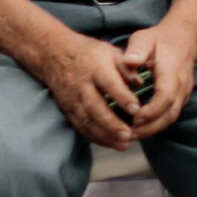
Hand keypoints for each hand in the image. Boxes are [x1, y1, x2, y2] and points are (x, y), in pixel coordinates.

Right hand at [35, 25, 147, 148]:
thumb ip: (127, 68)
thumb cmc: (90, 54)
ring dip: (104, 135)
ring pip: (87, 120)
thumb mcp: (111, 52)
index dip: (123, 97)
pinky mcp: (68, 108)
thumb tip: (141, 83)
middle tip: (128, 135)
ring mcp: (73, 98)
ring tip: (122, 144)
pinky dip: (94, 136)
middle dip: (112, 123)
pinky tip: (108, 143)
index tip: (136, 109)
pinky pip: (80, 125)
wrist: (55, 55)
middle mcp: (83, 84)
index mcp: (97, 67)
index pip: (110, 84)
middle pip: (96, 106)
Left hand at [118, 18, 196, 138]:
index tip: (134, 118)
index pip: (166, 97)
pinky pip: (170, 115)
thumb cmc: (160, 39)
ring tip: (131, 135)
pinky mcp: (181, 97)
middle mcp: (181, 85)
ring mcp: (183, 93)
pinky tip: (139, 128)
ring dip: (152, 129)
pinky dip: (156, 124)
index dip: (151, 111)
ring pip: (171, 118)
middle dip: (149, 128)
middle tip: (128, 134)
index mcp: (172, 71)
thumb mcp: (144, 38)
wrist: (184, 37)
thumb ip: (137, 50)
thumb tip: (129, 61)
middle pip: (169, 114)